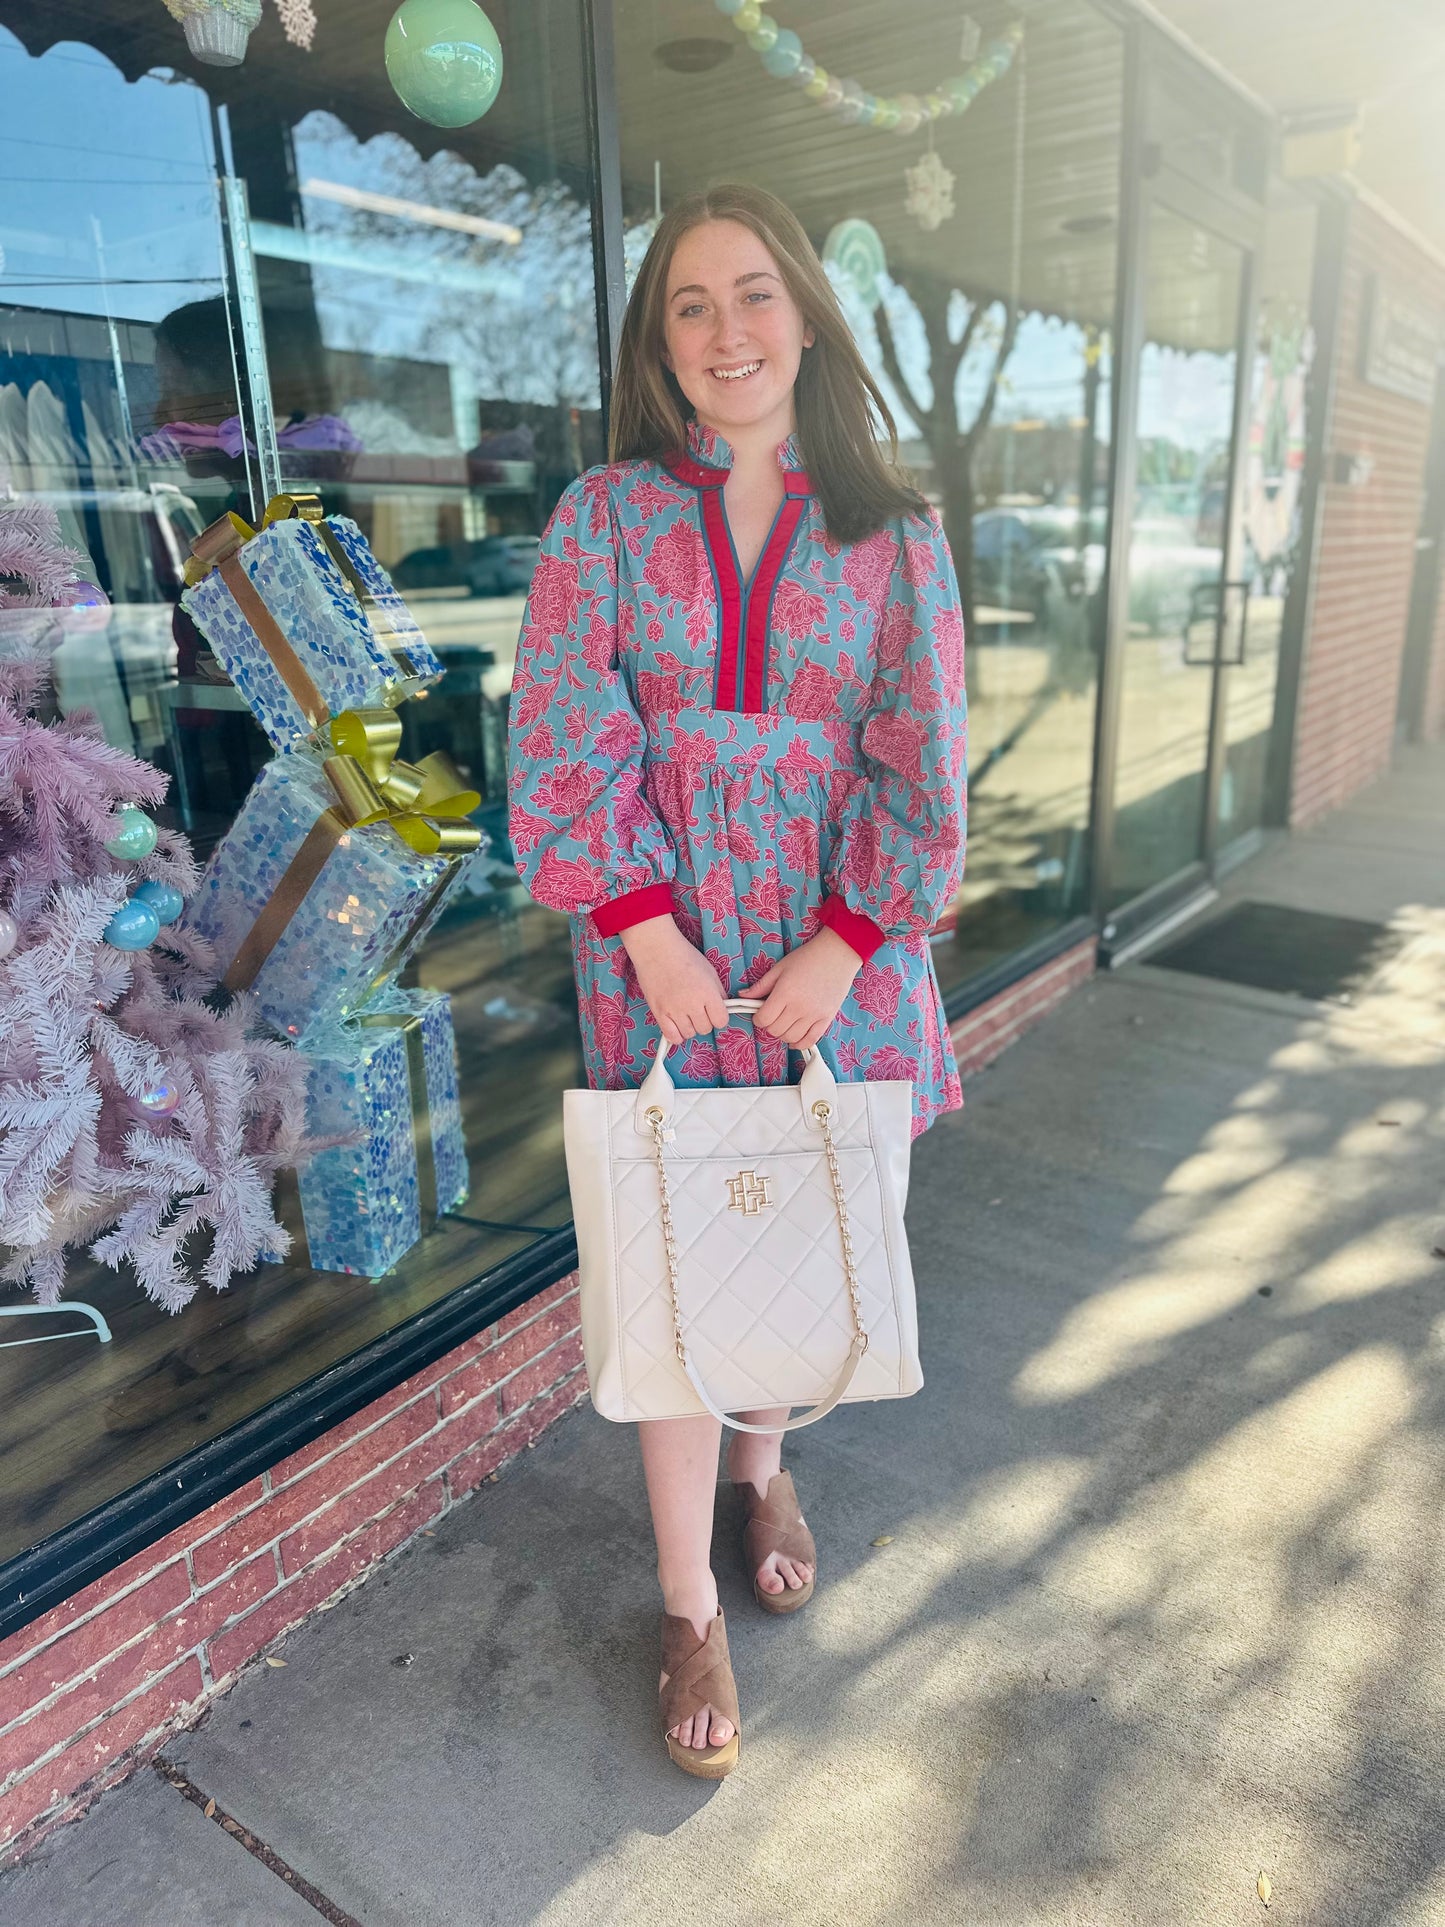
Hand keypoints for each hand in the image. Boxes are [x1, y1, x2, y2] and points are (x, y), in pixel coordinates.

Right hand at [621, 915, 729, 1047]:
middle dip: (704, 1021)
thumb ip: (718, 992)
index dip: (719, 1017)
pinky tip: (676, 1025)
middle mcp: (692, 1004)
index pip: (721, 1021)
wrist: (657, 949)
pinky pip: (672, 1037)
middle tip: (697, 1009)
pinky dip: (676, 1035)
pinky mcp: (659, 1013)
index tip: (714, 1011)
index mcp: (708, 993)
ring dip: (689, 1026)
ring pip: (689, 1034)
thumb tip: (723, 1008)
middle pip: (705, 1029)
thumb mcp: (709, 971)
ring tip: (685, 1013)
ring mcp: (674, 1010)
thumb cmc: (684, 956)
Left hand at [747, 928, 861, 1050]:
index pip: (763, 1019)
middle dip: (769, 1026)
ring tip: (784, 1024)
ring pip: (791, 1038)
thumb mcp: (780, 968)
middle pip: (775, 1030)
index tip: (760, 1013)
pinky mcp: (827, 1018)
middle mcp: (799, 1007)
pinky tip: (795, 1038)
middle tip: (772, 1016)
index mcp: (785, 992)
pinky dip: (800, 1043)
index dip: (758, 1018)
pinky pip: (811, 1040)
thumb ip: (761, 985)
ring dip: (783, 1034)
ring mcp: (814, 1014)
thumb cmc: (808, 958)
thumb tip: (743, 996)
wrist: (837, 954)